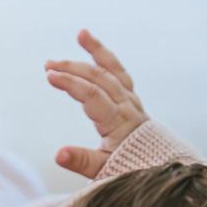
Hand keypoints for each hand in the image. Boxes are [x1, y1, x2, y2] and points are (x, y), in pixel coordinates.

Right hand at [45, 29, 148, 178]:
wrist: (158, 172)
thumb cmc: (129, 170)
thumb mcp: (104, 171)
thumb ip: (82, 161)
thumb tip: (58, 154)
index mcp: (119, 122)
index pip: (92, 94)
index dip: (70, 83)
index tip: (49, 76)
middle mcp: (128, 106)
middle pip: (100, 78)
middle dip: (73, 68)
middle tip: (48, 65)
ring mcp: (132, 101)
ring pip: (114, 70)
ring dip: (96, 52)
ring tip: (82, 34)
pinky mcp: (132, 100)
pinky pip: (120, 74)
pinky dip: (107, 59)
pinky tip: (94, 49)